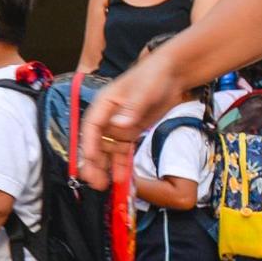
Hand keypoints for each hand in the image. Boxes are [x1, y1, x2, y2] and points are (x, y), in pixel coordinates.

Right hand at [78, 54, 184, 188]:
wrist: (171, 73)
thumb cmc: (152, 76)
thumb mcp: (143, 91)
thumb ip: (131, 109)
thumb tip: (119, 125)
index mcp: (103, 104)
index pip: (91, 127)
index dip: (89, 144)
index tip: (90, 161)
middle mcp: (107, 117)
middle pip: (96, 143)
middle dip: (94, 163)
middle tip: (94, 182)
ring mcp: (118, 126)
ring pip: (108, 151)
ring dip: (105, 168)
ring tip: (104, 187)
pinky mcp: (130, 132)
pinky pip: (122, 152)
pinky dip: (121, 165)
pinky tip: (120, 179)